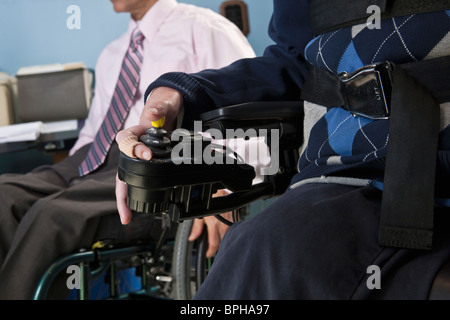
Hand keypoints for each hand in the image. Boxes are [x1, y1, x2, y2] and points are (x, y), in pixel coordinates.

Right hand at [115, 86, 182, 224]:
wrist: (172, 108)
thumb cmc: (164, 105)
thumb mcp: (163, 104)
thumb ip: (158, 109)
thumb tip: (152, 116)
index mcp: (134, 131)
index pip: (125, 141)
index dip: (133, 149)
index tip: (146, 155)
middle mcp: (134, 146)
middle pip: (121, 170)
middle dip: (121, 192)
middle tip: (125, 210)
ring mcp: (141, 156)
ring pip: (127, 179)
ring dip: (126, 198)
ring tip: (126, 216)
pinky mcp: (150, 163)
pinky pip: (141, 179)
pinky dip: (139, 194)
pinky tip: (138, 208)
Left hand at [188, 190, 233, 257]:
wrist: (220, 192)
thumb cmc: (210, 201)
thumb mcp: (200, 215)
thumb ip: (196, 228)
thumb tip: (192, 237)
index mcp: (214, 226)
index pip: (214, 244)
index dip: (211, 252)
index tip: (208, 254)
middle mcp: (223, 225)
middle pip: (222, 243)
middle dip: (217, 248)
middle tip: (213, 251)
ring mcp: (230, 223)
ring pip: (228, 237)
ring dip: (224, 241)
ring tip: (219, 244)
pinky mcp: (235, 219)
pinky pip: (233, 230)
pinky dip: (230, 233)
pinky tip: (226, 234)